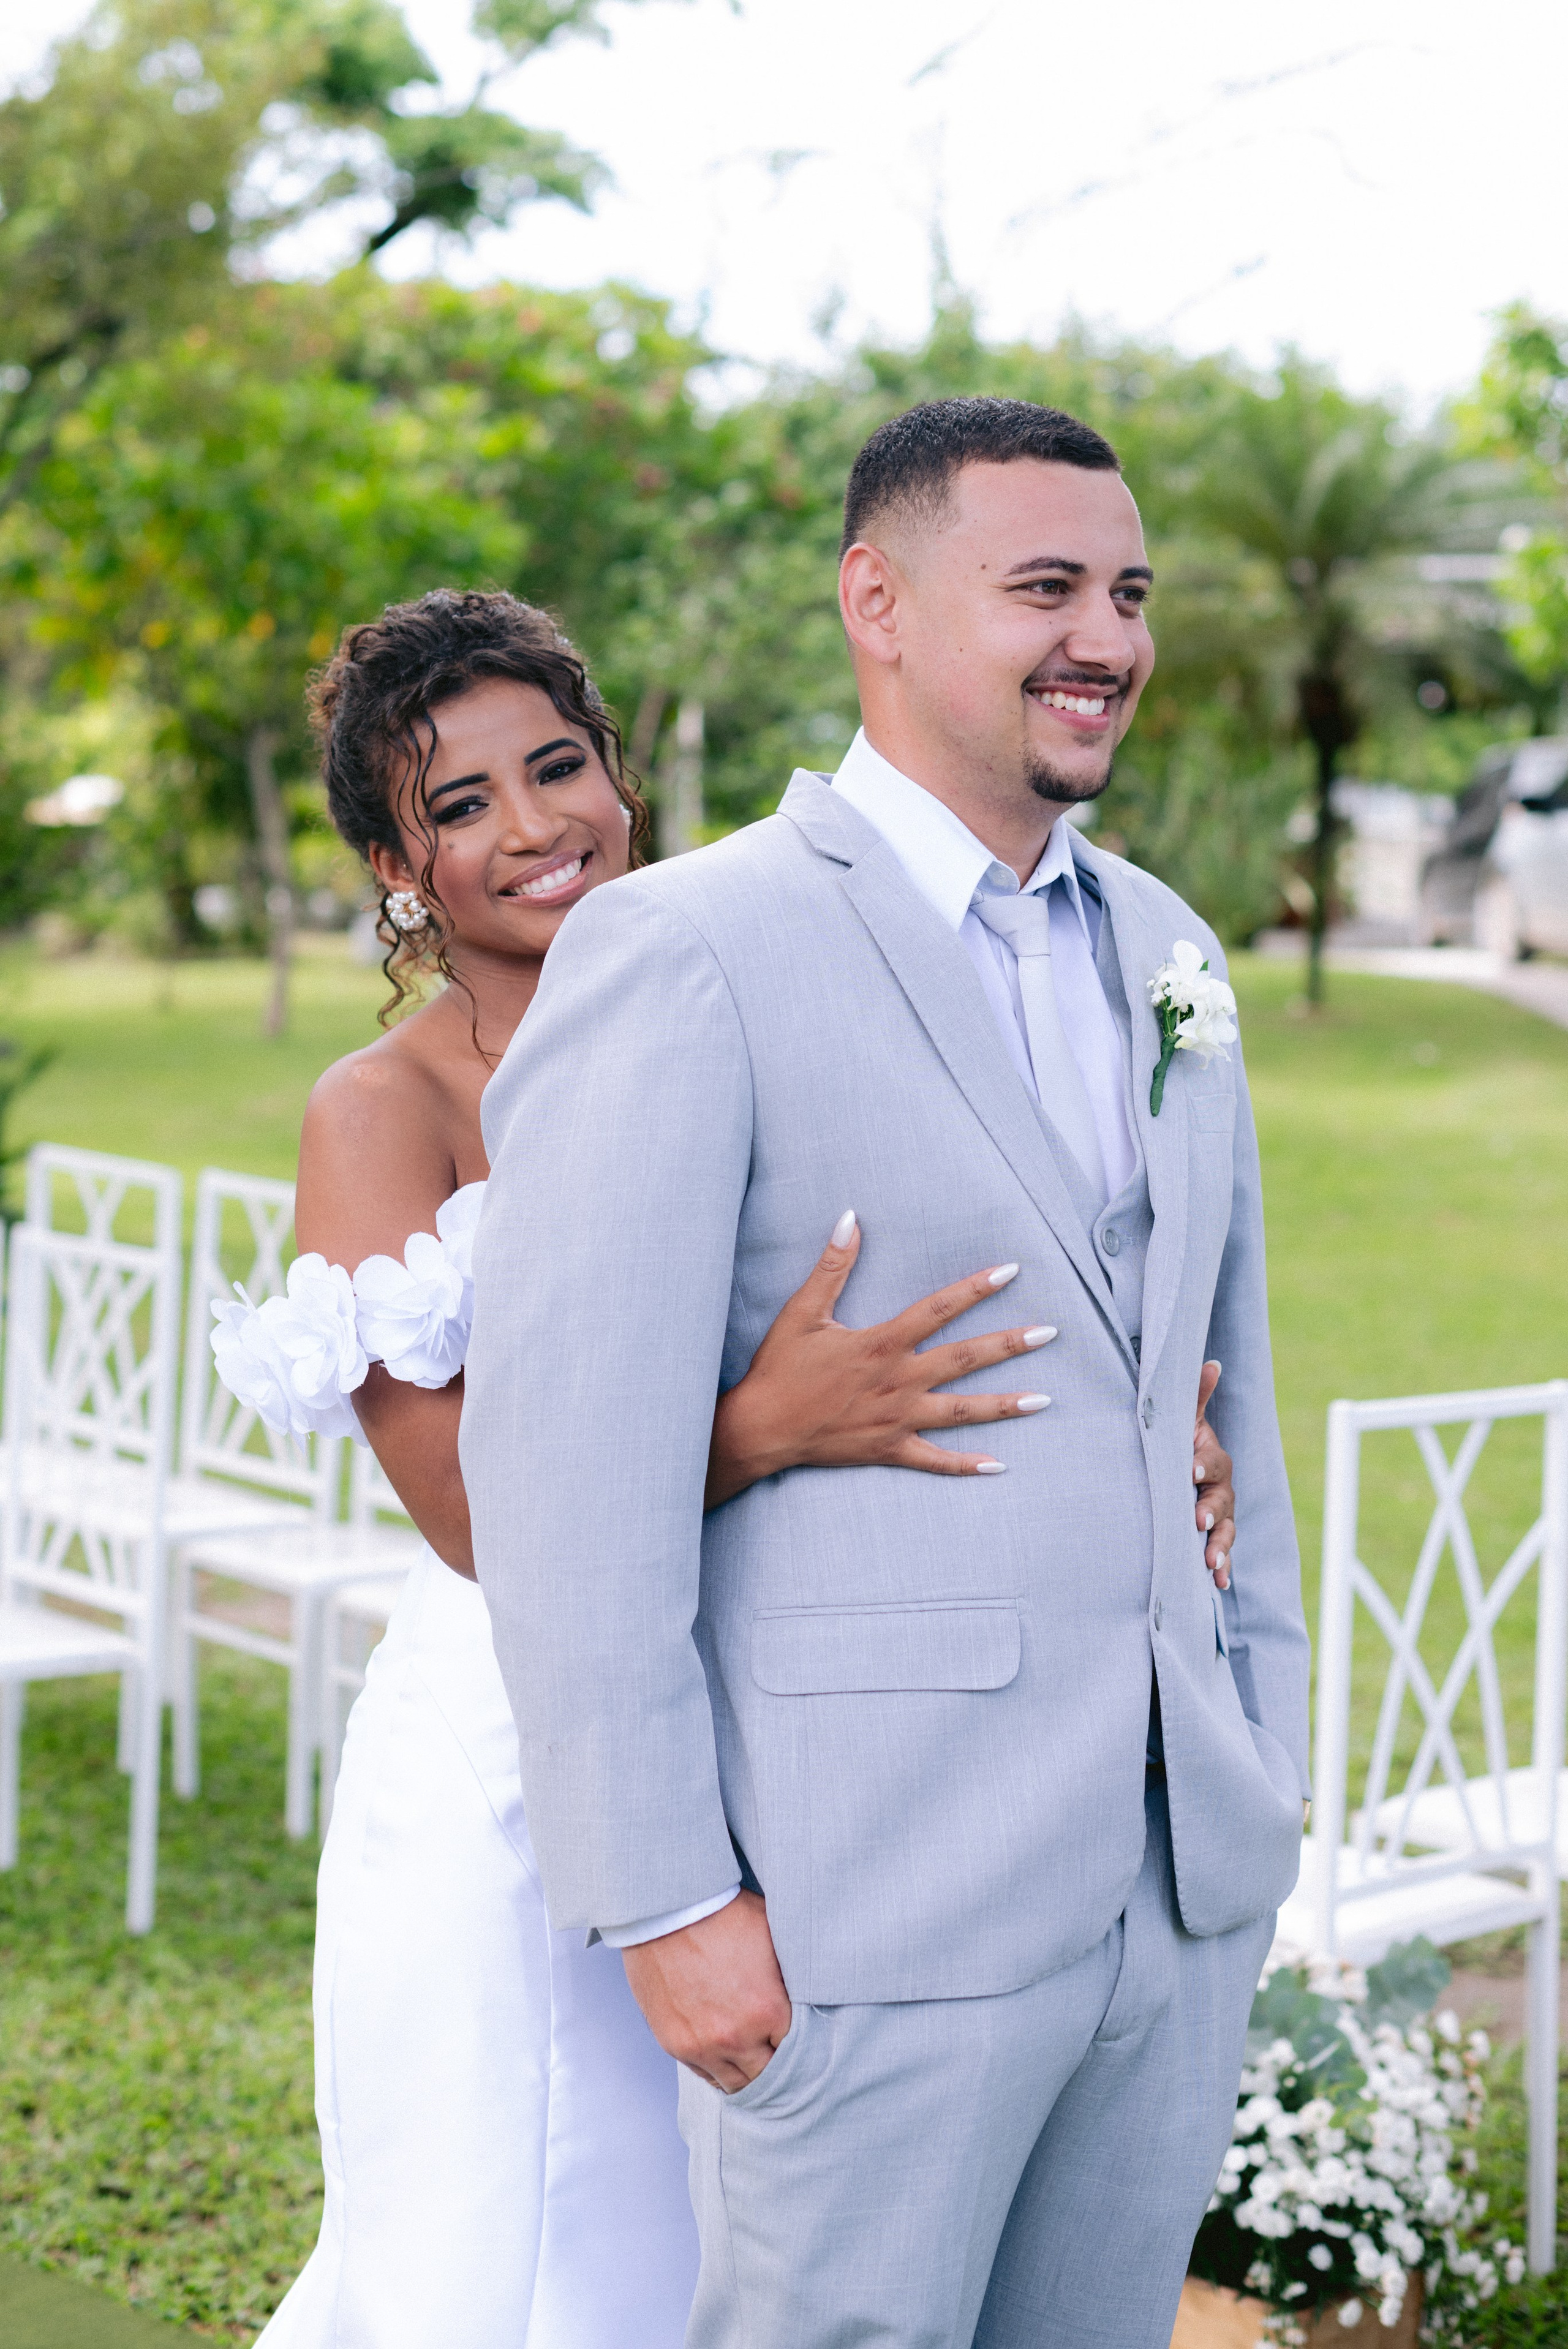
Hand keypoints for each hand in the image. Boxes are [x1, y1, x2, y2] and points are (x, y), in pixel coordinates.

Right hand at [621, 1890, 791, 2091]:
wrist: (669, 1910)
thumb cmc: (724, 1915)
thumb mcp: (773, 1938)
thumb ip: (792, 1977)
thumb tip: (810, 1992)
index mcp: (768, 2011)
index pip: (797, 2052)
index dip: (800, 2044)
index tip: (797, 2036)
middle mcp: (736, 2037)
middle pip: (767, 2076)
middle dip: (774, 2063)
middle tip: (775, 2048)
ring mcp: (702, 2046)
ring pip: (735, 2084)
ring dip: (746, 2071)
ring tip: (750, 2054)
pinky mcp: (675, 2045)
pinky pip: (704, 2075)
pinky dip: (718, 2068)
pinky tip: (725, 2052)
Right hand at [705, 1213, 1055, 1506]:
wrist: (761, 1428)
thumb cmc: (780, 1369)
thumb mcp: (803, 1312)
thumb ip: (832, 1266)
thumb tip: (850, 1218)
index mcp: (881, 1343)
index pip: (939, 1309)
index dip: (976, 1289)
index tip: (1011, 1272)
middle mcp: (898, 1380)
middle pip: (965, 1359)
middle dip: (1010, 1344)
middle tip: (1050, 1333)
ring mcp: (897, 1418)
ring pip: (961, 1412)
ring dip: (1004, 1406)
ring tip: (1044, 1400)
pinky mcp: (889, 1449)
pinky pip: (934, 1460)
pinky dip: (965, 1465)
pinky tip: (998, 1465)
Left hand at [1193, 1359, 1235, 1589]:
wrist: (1177, 1471)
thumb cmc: (1176, 1443)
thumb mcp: (1181, 1420)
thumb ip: (1194, 1395)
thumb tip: (1210, 1362)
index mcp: (1211, 1459)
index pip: (1211, 1462)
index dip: (1202, 1465)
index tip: (1190, 1471)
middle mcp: (1220, 1488)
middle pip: (1222, 1500)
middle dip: (1212, 1511)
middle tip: (1198, 1520)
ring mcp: (1219, 1514)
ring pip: (1225, 1530)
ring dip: (1220, 1546)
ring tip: (1211, 1563)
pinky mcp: (1212, 1537)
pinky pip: (1221, 1552)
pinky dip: (1222, 1567)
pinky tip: (1219, 1583)